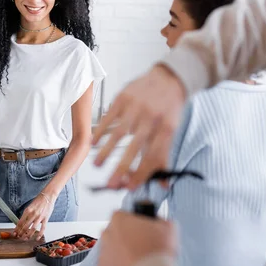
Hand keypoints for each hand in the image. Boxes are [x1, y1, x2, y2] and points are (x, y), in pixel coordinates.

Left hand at [14, 192, 54, 239]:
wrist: (47, 196)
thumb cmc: (39, 200)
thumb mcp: (30, 206)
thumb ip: (26, 214)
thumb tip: (22, 223)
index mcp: (27, 210)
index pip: (20, 222)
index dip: (17, 229)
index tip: (15, 233)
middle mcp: (33, 214)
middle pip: (25, 226)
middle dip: (21, 233)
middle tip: (19, 237)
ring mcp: (39, 217)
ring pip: (33, 228)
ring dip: (28, 235)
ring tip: (26, 238)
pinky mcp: (45, 218)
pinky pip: (42, 228)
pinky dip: (39, 234)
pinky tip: (37, 238)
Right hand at [93, 64, 186, 189]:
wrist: (169, 78)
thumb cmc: (169, 107)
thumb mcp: (172, 131)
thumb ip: (163, 158)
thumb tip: (163, 185)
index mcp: (166, 129)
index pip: (153, 156)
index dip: (141, 173)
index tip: (130, 187)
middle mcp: (152, 118)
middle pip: (135, 147)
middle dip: (122, 168)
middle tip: (111, 184)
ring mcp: (137, 106)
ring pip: (119, 133)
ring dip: (107, 150)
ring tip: (97, 165)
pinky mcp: (124, 97)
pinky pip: (110, 116)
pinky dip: (101, 130)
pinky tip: (94, 142)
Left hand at [98, 211, 176, 265]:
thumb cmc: (154, 253)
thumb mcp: (167, 227)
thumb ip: (159, 220)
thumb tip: (160, 223)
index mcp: (119, 218)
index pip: (126, 215)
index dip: (138, 222)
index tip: (145, 230)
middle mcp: (107, 233)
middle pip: (118, 231)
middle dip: (129, 237)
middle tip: (144, 245)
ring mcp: (103, 252)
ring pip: (113, 248)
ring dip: (124, 251)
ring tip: (140, 258)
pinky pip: (111, 264)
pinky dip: (120, 265)